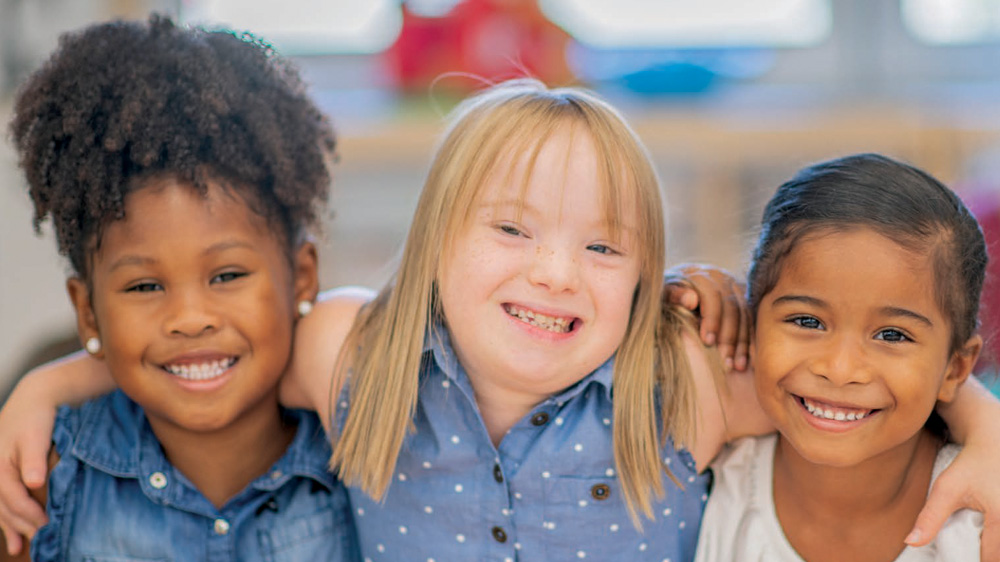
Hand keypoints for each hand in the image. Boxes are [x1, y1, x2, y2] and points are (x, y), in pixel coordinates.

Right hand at [0, 377, 54, 553]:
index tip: (47, 525)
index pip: (13, 498)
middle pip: (5, 507)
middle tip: (42, 539)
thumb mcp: (36, 435)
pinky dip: (7, 519)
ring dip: (11, 527)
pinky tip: (13, 538)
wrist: (35, 397)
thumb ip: (34, 459)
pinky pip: (2, 501)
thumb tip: (34, 482)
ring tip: (20, 547)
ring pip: (0, 508)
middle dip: (22, 525)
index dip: (29, 514)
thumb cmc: (38, 416)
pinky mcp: (4, 473)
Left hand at [663, 263, 748, 370]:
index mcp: (701, 275)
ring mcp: (735, 287)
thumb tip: (691, 300)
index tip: (707, 341)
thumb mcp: (664, 294)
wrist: (675, 291)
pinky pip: (751, 321)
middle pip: (732, 307)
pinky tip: (747, 361)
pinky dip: (749, 342)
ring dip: (742, 342)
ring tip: (737, 366)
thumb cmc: (666, 296)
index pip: (712, 296)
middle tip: (724, 360)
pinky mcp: (744, 299)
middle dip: (729, 336)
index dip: (712, 319)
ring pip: (745, 315)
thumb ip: (673, 295)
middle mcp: (722, 278)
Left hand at [907, 438, 999, 559]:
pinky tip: (985, 532)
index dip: (968, 560)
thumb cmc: (970, 465)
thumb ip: (930, 518)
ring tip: (976, 535)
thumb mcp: (946, 489)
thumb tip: (910, 542)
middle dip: (981, 555)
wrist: (995, 445)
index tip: (952, 555)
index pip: (988, 559)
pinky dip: (996, 540)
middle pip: (998, 556)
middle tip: (963, 545)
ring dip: (991, 548)